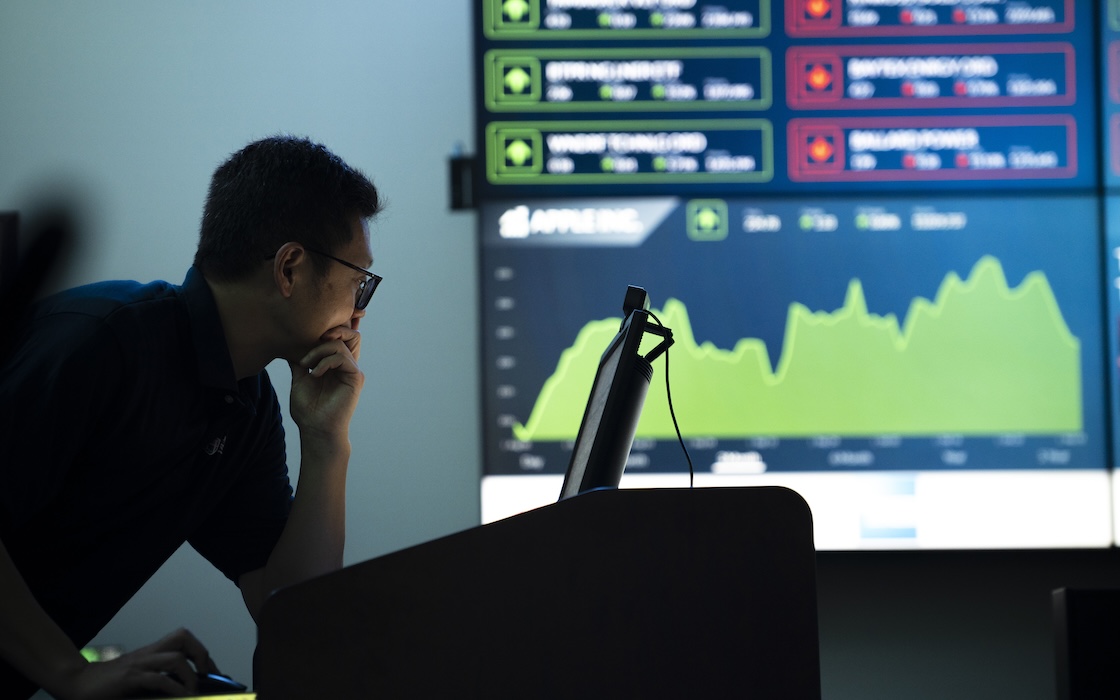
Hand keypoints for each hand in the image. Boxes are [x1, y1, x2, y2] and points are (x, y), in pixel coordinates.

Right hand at [55, 628, 217, 699]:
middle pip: (183, 637)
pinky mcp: (129, 678)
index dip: (203, 653)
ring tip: (195, 692)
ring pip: (175, 657)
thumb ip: (157, 681)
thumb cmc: (107, 685)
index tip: (214, 673)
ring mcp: (139, 664)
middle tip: (209, 676)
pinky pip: (159, 679)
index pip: (184, 640)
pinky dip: (176, 688)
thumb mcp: (137, 680)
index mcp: (151, 653)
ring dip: (191, 675)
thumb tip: (182, 692)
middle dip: (202, 655)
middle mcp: (148, 654)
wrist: (75, 683)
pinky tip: (183, 697)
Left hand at [288, 325, 364, 441]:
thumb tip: (290, 342)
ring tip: (306, 363)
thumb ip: (300, 360)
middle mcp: (346, 365)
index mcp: (335, 364)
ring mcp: (352, 371)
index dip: (335, 327)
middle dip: (334, 329)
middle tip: (315, 337)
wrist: (315, 428)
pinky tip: (314, 374)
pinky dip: (325, 362)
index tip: (312, 327)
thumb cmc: (308, 409)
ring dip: (320, 349)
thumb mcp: (299, 378)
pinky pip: (342, 358)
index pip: (341, 338)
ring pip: (343, 343)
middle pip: (351, 334)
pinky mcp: (354, 378)